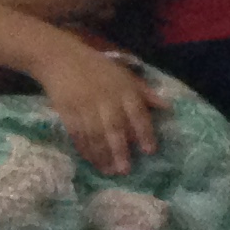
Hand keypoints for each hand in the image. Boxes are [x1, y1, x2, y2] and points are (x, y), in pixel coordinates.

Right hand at [37, 41, 167, 178]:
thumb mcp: (124, 75)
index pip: (137, 113)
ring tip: (109, 172)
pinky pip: (76, 133)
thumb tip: (168, 107)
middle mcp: (105, 99)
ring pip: (94, 134)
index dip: (144, 132)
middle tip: (126, 170)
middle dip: (120, 150)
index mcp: (123, 89)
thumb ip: (144, 92)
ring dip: (102, 155)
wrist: (61, 58)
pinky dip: (84, 148)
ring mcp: (84, 106)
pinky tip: (91, 161)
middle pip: (114, 127)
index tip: (150, 151)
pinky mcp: (66, 111)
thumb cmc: (98, 68)